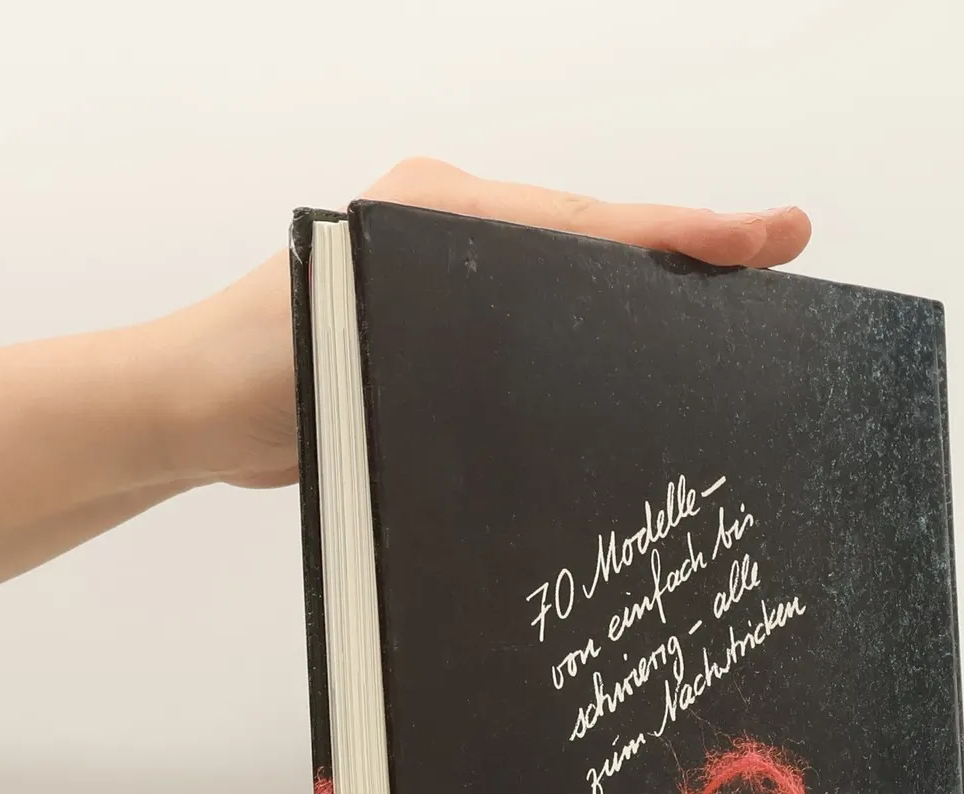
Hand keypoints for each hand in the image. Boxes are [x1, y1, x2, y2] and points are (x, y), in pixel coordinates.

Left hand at [152, 158, 812, 491]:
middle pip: (595, 248)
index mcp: (441, 211)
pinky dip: (591, 355)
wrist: (186, 411)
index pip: (587, 224)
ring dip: (643, 311)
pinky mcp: (437, 345)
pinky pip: (537, 341)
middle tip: (776, 256)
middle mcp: (451, 235)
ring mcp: (446, 288)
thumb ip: (450, 325)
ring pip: (571, 294)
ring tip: (733, 322)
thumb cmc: (252, 369)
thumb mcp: (361, 334)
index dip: (684, 235)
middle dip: (685, 258)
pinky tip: (637, 389)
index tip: (769, 235)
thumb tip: (564, 335)